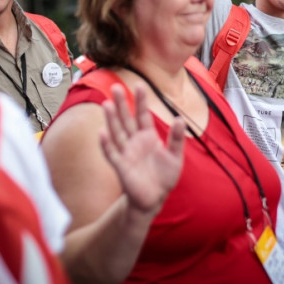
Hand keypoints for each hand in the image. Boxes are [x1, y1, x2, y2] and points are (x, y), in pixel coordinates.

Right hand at [99, 84, 184, 216]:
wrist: (155, 199)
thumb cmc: (164, 176)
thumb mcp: (175, 156)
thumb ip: (177, 139)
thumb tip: (180, 119)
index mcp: (147, 136)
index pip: (143, 115)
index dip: (141, 101)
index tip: (140, 84)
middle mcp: (134, 142)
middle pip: (126, 119)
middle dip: (121, 104)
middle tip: (115, 87)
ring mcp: (126, 153)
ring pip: (117, 133)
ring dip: (111, 120)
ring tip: (106, 104)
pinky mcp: (121, 167)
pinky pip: (112, 154)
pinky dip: (106, 144)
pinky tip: (102, 132)